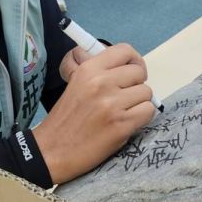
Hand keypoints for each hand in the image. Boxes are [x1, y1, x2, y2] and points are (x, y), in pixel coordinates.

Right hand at [33, 43, 155, 184]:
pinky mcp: (121, 124)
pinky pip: (148, 111)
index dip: (134, 61)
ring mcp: (112, 103)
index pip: (125, 51)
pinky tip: (128, 123)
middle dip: (135, 85)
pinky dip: (142, 117)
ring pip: (146, 92)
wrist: (52, 151)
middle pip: (139, 72)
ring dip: (139, 103)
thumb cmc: (65, 119)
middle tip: (125, 98)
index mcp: (88, 69)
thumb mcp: (76, 84)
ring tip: (124, 112)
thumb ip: (100, 73)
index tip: (131, 74)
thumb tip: (129, 66)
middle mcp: (101, 82)